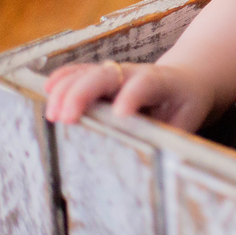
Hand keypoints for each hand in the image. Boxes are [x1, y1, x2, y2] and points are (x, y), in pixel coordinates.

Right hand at [43, 61, 216, 132]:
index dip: (132, 96)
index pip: (146, 84)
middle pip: (109, 75)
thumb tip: (155, 162)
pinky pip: (80, 72)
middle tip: (68, 118)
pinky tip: (47, 89)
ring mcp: (119, 72)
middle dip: (85, 93)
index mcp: (164, 83)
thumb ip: (170, 138)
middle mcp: (137, 73)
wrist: (187, 81)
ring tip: (53, 115)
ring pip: (90, 73)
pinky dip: (64, 79)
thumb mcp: (187, 122)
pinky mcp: (104, 76)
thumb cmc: (185, 107)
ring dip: (68, 90)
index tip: (120, 114)